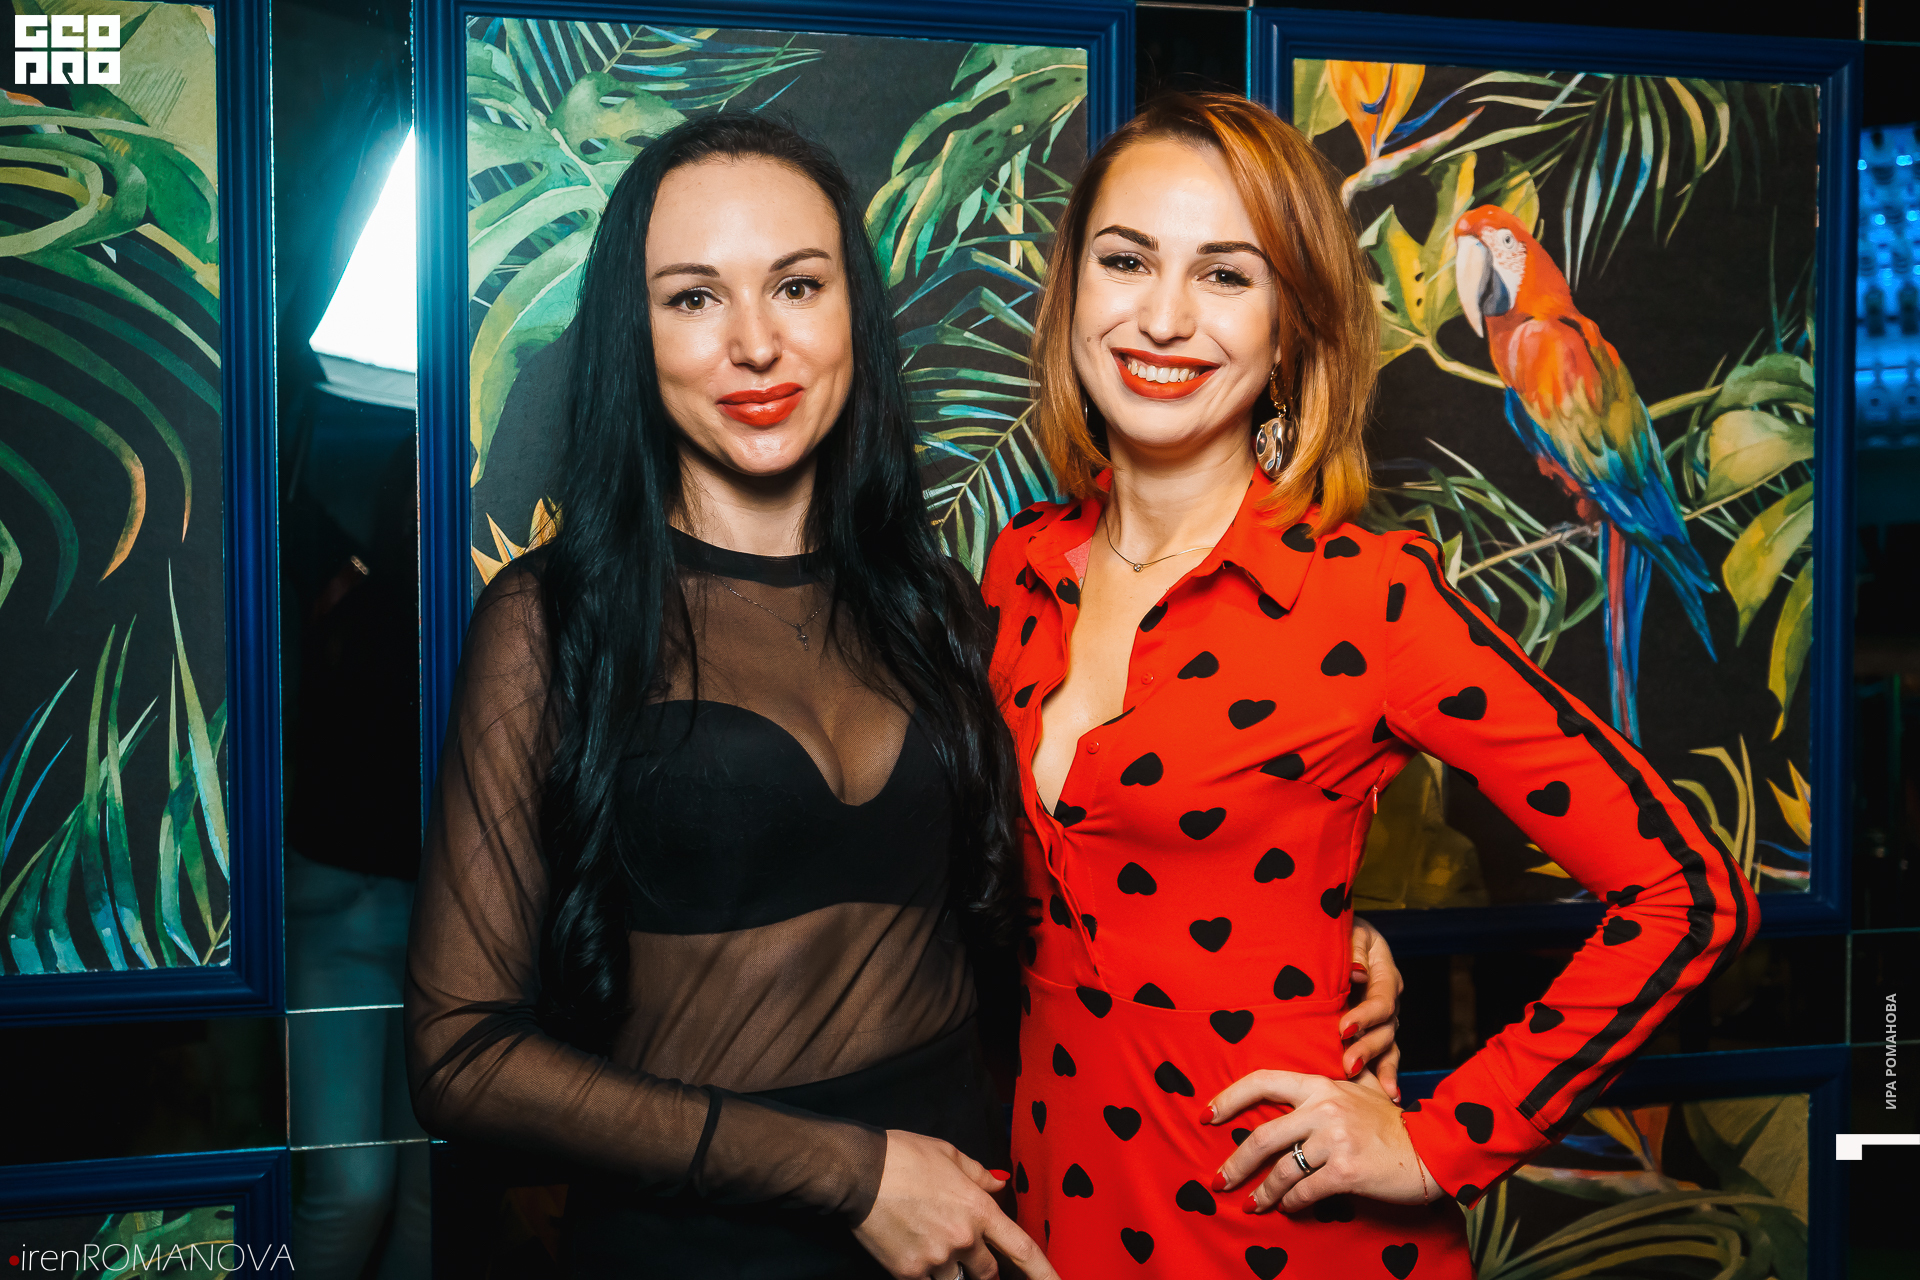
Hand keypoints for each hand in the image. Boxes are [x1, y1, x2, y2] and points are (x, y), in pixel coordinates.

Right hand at [851, 1130, 1057, 1279]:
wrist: (859, 1172)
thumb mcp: (949, 1154)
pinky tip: (914, 1253)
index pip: (1021, 1249)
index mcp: (979, 1209)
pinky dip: (928, 1275)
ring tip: (931, 1243)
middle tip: (965, 1251)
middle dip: (984, 1268)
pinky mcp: (909, 1273)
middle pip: (988, 1273)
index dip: (1044, 1273)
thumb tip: (1000, 1185)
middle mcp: (963, 1239)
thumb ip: (980, 1176)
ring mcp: (936, 1259)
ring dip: (952, 1271)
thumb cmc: (904, 1156)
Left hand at [1204, 1070, 1437, 1212]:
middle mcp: (1323, 1108)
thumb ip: (1328, 1088)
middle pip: (1262, 1136)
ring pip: (1282, 1170)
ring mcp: (1335, 1139)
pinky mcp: (1346, 1171)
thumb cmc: (1391, 1123)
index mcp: (1320, 1085)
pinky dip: (1292, 1203)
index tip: (1207, 1115)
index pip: (1263, 1081)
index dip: (1230, 1097)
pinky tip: (1287, 1208)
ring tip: (1253, 1204)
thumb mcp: (1359, 1091)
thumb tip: (1292, 1093)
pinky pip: (1306, 1191)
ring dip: (1263, 1193)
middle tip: (1219, 1181)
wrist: (1431, 1149)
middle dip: (1235, 1163)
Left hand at [1343, 917, 1403, 1099]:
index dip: (1365, 1016)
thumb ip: (1355, 948)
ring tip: (1359, 1081)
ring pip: (1386, 1045)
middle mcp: (1389, 999)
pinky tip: (1388, 1094)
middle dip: (1367, 1047)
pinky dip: (1385, 1074)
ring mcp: (1384, 1019)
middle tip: (1347, 1064)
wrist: (1337, 937)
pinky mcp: (1374, 1032)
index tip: (1343, 1028)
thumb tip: (1358, 970)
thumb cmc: (1341, 931)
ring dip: (1374, 1065)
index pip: (1382, 1000)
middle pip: (1385, 1028)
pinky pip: (1384, 1056)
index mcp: (1385, 973)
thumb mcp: (1350, 930)